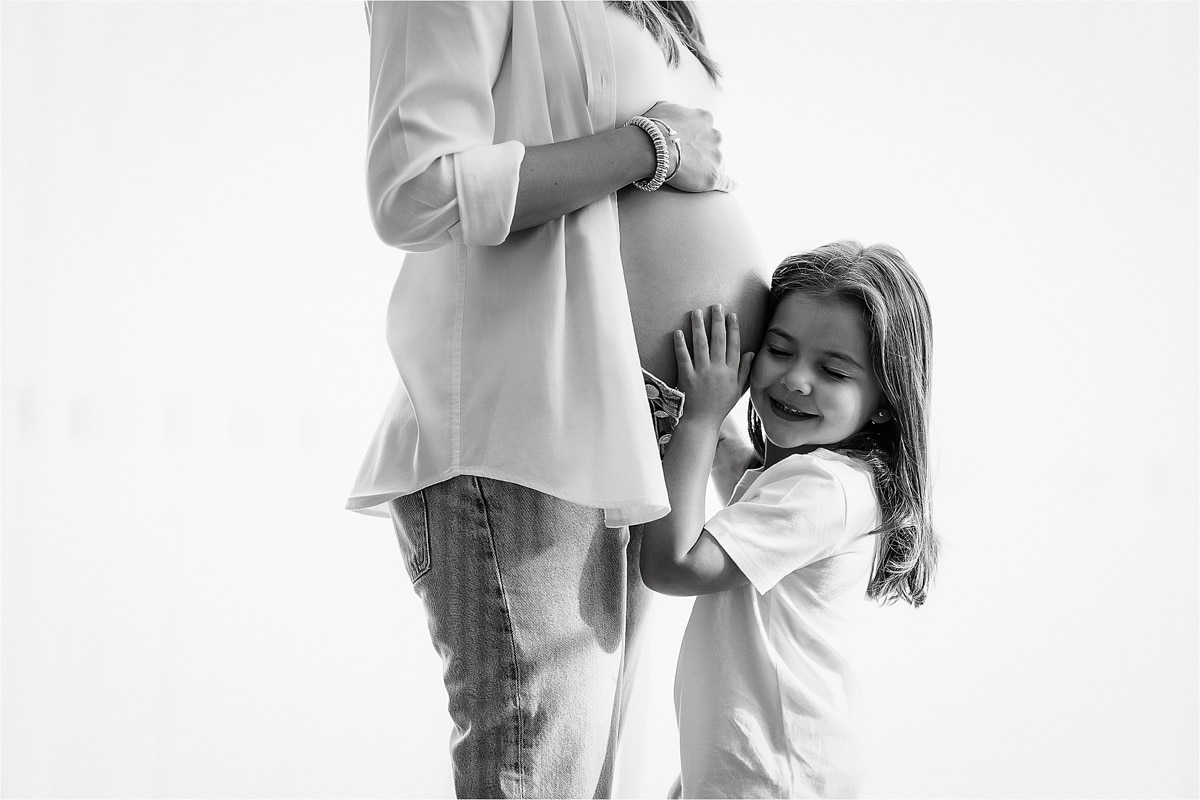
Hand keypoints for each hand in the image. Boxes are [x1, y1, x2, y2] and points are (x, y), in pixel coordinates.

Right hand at [643, 101, 733, 192]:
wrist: (653, 148)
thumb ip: (676, 111)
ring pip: (717, 164)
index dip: (696, 138)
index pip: (706, 129)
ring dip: (706, 168)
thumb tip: (673, 115)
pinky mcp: (713, 176)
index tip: (685, 144)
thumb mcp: (664, 107)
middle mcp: (715, 136)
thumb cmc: (654, 127)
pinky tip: (730, 186)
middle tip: (686, 160)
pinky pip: (726, 182)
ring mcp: (716, 157)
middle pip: (713, 147)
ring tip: (691, 175)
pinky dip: (729, 185)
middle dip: (702, 152)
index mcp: (705, 118)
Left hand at [674, 305, 753, 425]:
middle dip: (717, 321)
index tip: (732, 315)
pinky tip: (678, 332)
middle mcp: (717, 370)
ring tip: (696, 312)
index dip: (733, 329)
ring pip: (701, 345)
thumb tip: (751, 353)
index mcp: (731, 372)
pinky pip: (683, 358)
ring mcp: (701, 373)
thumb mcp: (737, 390)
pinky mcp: (686, 377)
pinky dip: (680, 345)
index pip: (734, 346)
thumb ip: (744, 371)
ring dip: (699, 327)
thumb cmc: (719, 406)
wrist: (701, 422)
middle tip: (716, 306)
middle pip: (719, 341)